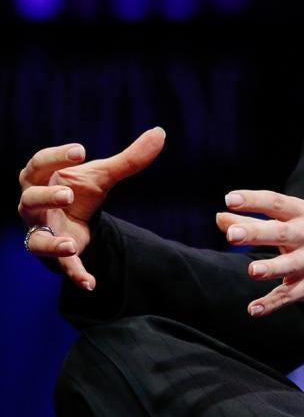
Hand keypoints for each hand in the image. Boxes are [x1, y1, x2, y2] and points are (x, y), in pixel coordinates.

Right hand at [16, 127, 166, 289]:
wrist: (74, 221)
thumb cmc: (79, 190)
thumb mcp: (103, 175)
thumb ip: (130, 158)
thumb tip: (160, 133)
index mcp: (42, 178)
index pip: (41, 163)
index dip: (57, 156)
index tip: (81, 150)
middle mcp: (34, 205)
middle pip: (31, 199)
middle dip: (47, 197)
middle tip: (68, 194)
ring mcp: (41, 231)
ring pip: (36, 239)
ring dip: (51, 243)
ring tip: (69, 245)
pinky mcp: (53, 254)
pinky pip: (61, 267)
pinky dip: (75, 274)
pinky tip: (90, 283)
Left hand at [216, 190, 303, 317]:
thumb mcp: (293, 224)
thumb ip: (254, 221)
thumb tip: (219, 217)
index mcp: (302, 215)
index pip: (276, 203)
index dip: (253, 200)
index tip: (230, 199)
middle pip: (280, 233)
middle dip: (256, 233)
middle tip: (232, 235)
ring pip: (289, 265)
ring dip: (271, 268)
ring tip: (252, 271)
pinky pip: (290, 295)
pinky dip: (272, 303)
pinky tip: (253, 309)